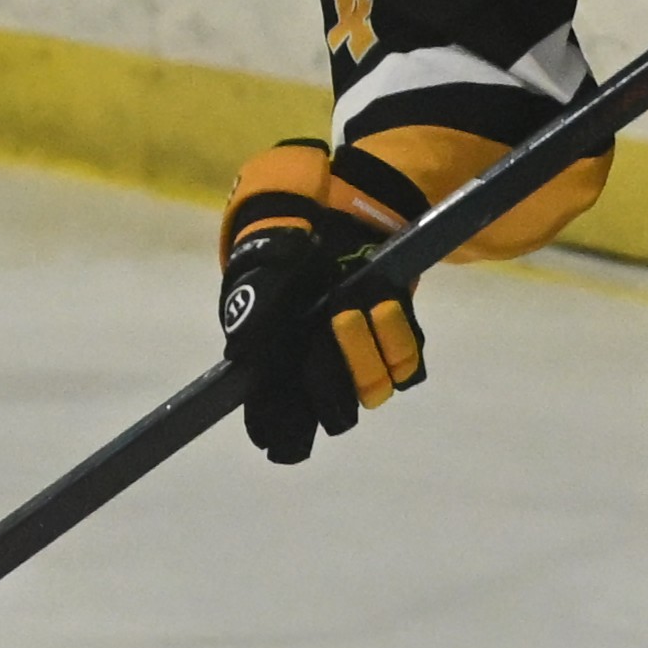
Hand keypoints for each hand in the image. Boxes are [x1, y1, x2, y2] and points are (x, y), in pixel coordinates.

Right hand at [219, 142, 425, 464]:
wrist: (336, 210)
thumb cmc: (288, 240)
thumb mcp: (263, 264)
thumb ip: (253, 307)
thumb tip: (241, 354)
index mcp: (278, 363)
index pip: (274, 421)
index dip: (283, 434)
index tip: (288, 437)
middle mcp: (318, 368)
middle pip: (332, 413)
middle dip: (335, 376)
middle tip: (334, 320)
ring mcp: (359, 356)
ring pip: (371, 388)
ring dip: (368, 350)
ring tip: (359, 305)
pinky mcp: (394, 339)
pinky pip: (406, 364)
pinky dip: (398, 336)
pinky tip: (384, 303)